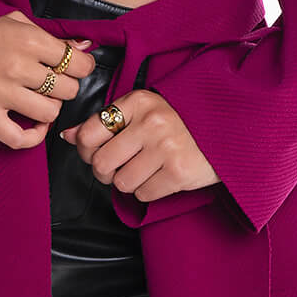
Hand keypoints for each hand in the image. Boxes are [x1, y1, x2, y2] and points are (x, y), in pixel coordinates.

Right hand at [0, 10, 97, 151]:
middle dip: (65, 85)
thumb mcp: (13, 20)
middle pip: (67, 89)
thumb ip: (51, 36)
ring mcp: (0, 93)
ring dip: (49, 106)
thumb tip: (85, 47)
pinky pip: (19, 138)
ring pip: (49, 112)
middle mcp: (18, 67)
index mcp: (28, 39)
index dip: (82, 66)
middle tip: (53, 80)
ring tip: (39, 97)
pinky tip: (34, 124)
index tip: (76, 66)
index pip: (77, 63)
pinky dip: (32, 136)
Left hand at [59, 89, 221, 202]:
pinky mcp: (179, 172)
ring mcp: (165, 148)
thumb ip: (105, 121)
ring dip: (128, 183)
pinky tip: (160, 177)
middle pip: (100, 162)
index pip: (88, 133)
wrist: (229, 129)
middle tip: (119, 167)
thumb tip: (67, 136)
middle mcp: (150, 122)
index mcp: (138, 102)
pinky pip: (143, 194)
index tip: (95, 152)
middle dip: (104, 172)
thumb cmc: (180, 121)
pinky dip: (147, 192)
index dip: (85, 150)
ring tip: (144, 171)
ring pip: (120, 182)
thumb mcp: (142, 110)